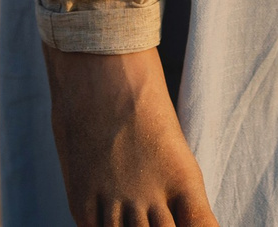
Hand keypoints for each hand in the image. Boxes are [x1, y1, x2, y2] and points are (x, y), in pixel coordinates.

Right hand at [44, 46, 217, 226]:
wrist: (99, 67)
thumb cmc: (140, 94)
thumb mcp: (170, 141)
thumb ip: (173, 186)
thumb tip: (168, 210)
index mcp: (184, 181)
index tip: (195, 225)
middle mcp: (151, 198)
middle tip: (156, 215)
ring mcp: (115, 202)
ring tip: (130, 213)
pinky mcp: (82, 200)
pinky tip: (107, 220)